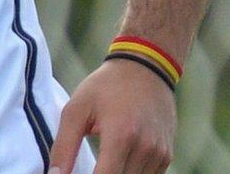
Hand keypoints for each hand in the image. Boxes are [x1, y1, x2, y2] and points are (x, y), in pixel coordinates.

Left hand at [48, 58, 176, 173]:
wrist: (146, 65)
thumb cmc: (106, 86)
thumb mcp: (77, 109)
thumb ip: (63, 148)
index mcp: (121, 135)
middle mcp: (146, 147)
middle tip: (90, 167)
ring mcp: (160, 152)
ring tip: (104, 164)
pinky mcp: (166, 154)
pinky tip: (119, 163)